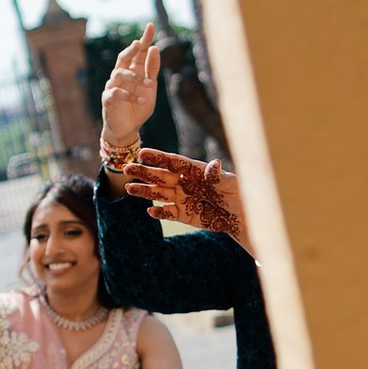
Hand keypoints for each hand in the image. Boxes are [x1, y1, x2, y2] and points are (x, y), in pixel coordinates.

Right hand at [100, 25, 164, 151]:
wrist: (128, 128)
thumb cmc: (138, 106)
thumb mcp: (150, 88)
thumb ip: (152, 69)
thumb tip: (155, 48)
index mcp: (133, 71)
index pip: (138, 52)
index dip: (144, 39)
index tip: (151, 26)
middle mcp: (121, 76)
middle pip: (123, 58)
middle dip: (131, 50)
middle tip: (139, 43)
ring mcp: (112, 86)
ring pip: (119, 74)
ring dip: (135, 78)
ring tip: (148, 85)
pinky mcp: (108, 100)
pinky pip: (116, 92)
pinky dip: (130, 95)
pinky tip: (141, 99)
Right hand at [133, 148, 248, 244]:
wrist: (241, 215)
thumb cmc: (238, 193)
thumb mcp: (231, 183)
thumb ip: (218, 175)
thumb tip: (214, 164)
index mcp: (194, 170)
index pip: (172, 162)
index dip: (157, 157)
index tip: (142, 153)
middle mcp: (184, 183)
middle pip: (160, 176)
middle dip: (144, 172)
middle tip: (126, 168)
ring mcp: (182, 198)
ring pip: (159, 193)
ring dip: (144, 191)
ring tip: (129, 188)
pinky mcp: (183, 215)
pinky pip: (168, 212)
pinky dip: (159, 212)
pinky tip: (150, 211)